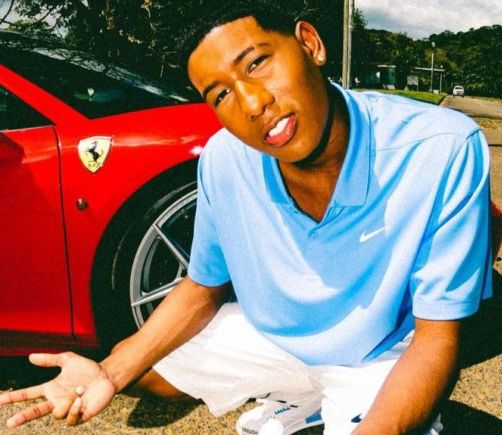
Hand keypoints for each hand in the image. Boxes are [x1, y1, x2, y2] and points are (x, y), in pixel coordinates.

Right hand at [0, 352, 115, 426]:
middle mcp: (56, 401)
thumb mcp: (68, 359)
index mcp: (51, 389)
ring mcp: (66, 410)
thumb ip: (50, 359)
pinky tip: (81, 400)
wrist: (106, 376)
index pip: (28, 395)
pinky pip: (70, 418)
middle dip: (22, 417)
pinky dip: (74, 408)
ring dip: (68, 401)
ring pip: (57, 413)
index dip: (13, 397)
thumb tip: (30, 357)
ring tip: (79, 391)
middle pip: (34, 413)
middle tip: (10, 423)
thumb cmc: (88, 368)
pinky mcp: (78, 417)